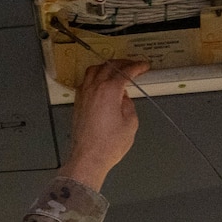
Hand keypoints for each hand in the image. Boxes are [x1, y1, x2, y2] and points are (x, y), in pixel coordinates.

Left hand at [62, 59, 148, 191]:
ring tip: (116, 70)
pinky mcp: (78, 103)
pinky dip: (95, 76)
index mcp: (109, 90)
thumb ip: (129, 105)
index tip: (143, 66)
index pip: (125, 72)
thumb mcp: (130, 123)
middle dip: (123, 63)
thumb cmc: (108, 145)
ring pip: (94, 70)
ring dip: (107, 66)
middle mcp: (94, 89)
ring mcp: (84, 95)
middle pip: (109, 66)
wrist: (89, 158)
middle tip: (133, 66)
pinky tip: (100, 82)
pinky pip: (86, 81)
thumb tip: (124, 99)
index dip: (137, 67)